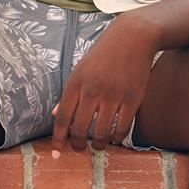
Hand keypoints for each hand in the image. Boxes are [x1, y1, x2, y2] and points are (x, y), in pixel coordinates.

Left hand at [49, 13, 158, 155]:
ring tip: (97, 145)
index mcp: (76, 83)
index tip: (57, 151)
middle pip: (79, 129)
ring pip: (101, 133)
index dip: (58, 138)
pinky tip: (114, 137)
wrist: (132, 37)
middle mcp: (92, 90)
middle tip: (78, 149)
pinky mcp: (133, 99)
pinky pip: (122, 128)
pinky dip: (117, 138)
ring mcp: (113, 95)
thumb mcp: (81, 69)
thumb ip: (68, 94)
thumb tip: (56, 114)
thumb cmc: (103, 54)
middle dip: (77, 145)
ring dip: (98, 144)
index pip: (62, 118)